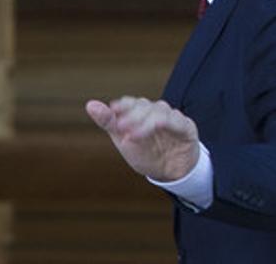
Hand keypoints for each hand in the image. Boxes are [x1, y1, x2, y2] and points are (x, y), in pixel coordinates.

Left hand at [85, 96, 199, 180]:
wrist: (171, 173)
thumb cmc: (146, 154)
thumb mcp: (123, 140)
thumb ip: (108, 122)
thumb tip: (90, 104)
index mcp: (139, 112)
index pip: (129, 103)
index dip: (122, 106)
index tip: (113, 110)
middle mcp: (155, 111)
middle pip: (143, 106)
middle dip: (131, 116)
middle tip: (121, 128)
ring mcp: (171, 117)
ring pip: (158, 110)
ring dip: (145, 121)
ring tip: (134, 135)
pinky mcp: (186, 126)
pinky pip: (176, 120)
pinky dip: (166, 122)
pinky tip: (158, 126)